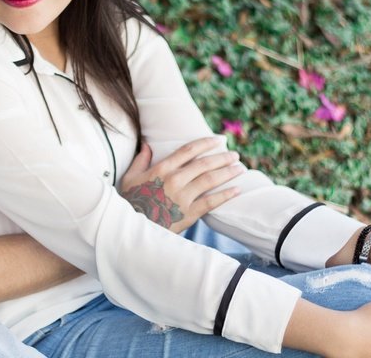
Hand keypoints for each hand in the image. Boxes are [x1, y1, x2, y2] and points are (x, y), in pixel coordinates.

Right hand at [119, 137, 243, 232]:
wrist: (133, 230)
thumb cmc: (131, 202)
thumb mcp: (130, 178)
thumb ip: (141, 160)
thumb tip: (147, 145)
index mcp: (162, 169)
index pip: (188, 150)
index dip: (206, 143)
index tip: (219, 139)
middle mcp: (175, 180)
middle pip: (204, 164)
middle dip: (223, 157)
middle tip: (235, 155)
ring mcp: (183, 197)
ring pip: (211, 180)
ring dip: (228, 172)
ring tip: (240, 168)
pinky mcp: (189, 214)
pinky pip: (211, 202)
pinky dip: (226, 195)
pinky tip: (237, 189)